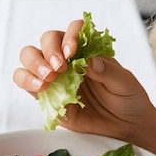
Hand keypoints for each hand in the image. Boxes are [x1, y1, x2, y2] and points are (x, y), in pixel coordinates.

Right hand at [13, 21, 152, 142]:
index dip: (69, 36)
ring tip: (47, 79)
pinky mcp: (46, 97)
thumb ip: (109, 72)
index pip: (73, 30)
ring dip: (33, 64)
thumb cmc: (128, 99)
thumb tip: (91, 61)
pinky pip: (26, 82)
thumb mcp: (126, 83)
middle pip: (47, 40)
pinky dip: (27, 81)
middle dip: (48, 50)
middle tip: (59, 68)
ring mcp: (55, 77)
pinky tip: (40, 88)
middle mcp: (68, 59)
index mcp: (88, 50)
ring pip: (29, 57)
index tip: (72, 51)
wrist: (125, 126)